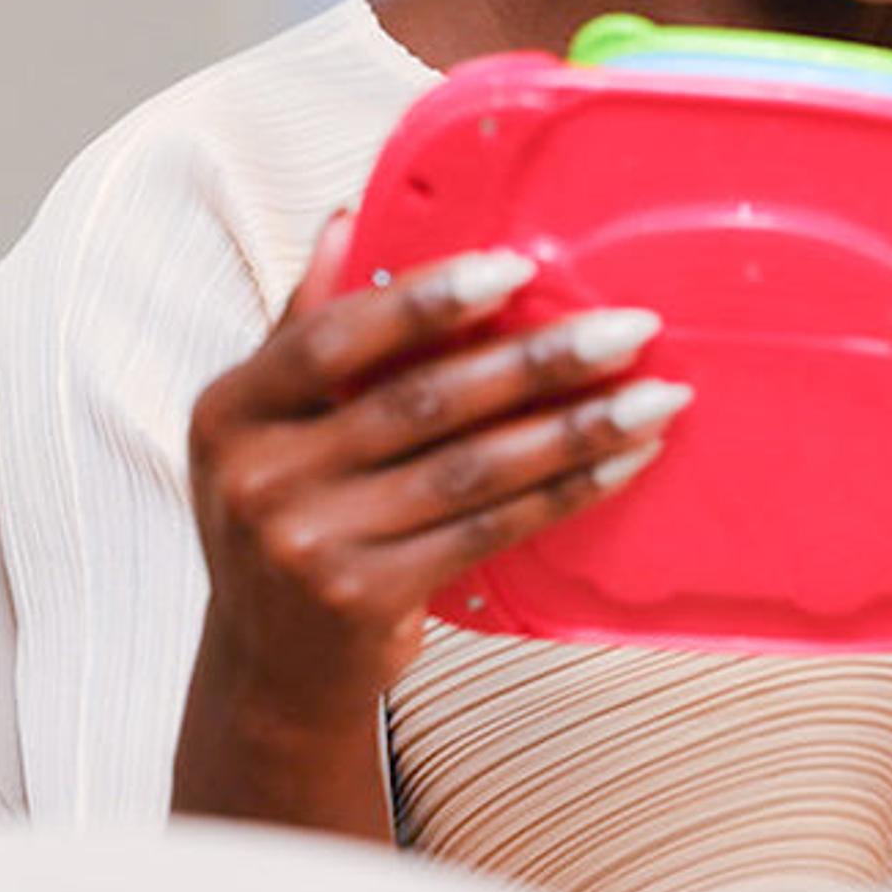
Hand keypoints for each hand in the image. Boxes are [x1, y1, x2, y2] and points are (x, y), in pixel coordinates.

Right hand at [173, 212, 685, 829]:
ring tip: (658, 397)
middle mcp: (260, 477)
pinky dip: (563, 492)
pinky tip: (623, 462)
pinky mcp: (366, 598)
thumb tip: (349, 220)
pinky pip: (488, 529)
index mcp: (233, 410)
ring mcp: (311, 543)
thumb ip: (306, 325)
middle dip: (539, 360)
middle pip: (424, 401)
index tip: (519, 267)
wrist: (269, 672)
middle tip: (629, 328)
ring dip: (576, 429)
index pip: (336, 337)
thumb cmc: (290, 516)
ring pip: (471, 469)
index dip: (428, 299)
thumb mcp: (267, 425)